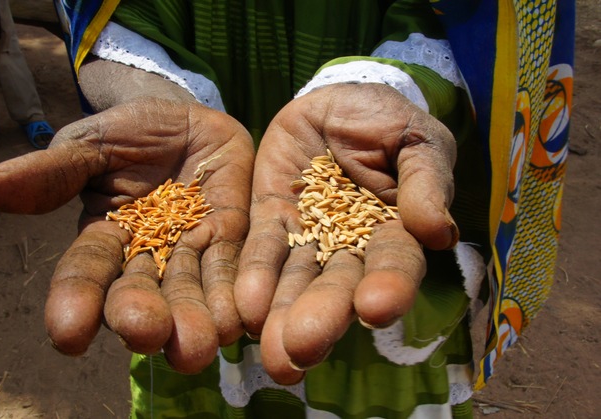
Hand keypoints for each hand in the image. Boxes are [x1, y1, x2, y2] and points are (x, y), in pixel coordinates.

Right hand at [0, 95, 254, 373]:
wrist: (192, 118)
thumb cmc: (134, 130)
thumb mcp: (90, 144)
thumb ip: (50, 173)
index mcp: (106, 238)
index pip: (86, 273)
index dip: (76, 301)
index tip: (68, 334)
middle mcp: (148, 256)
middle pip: (141, 293)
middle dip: (142, 316)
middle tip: (146, 335)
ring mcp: (192, 250)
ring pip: (190, 290)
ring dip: (193, 320)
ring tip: (197, 346)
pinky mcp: (232, 238)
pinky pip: (234, 268)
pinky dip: (235, 293)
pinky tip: (238, 318)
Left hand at [234, 83, 457, 383]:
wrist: (335, 103)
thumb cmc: (385, 121)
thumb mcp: (414, 140)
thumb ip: (425, 180)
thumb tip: (439, 231)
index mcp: (395, 231)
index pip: (394, 263)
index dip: (388, 286)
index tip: (376, 309)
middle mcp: (351, 247)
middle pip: (339, 285)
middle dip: (323, 317)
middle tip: (302, 351)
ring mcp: (308, 237)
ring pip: (296, 279)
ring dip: (283, 314)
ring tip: (272, 354)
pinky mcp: (272, 219)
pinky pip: (262, 249)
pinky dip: (255, 277)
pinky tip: (245, 307)